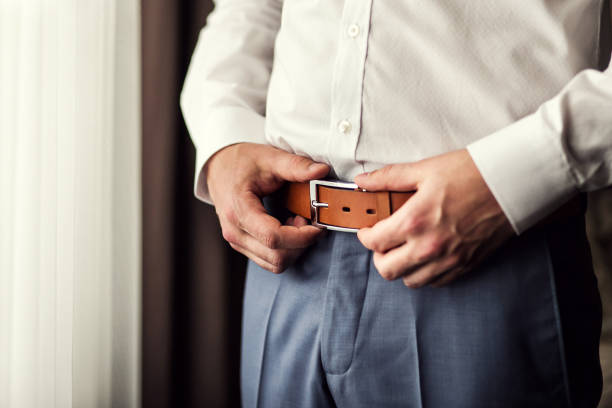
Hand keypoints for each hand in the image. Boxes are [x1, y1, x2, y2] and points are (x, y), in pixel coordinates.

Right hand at [206, 143, 329, 272]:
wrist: (219, 166)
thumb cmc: (242, 161)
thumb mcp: (270, 158)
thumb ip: (296, 166)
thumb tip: (322, 170)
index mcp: (238, 209)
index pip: (273, 238)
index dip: (301, 237)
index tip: (318, 226)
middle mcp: (234, 231)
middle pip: (277, 257)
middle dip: (301, 243)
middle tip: (307, 218)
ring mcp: (237, 241)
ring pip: (274, 263)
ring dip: (294, 248)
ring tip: (297, 221)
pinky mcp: (242, 245)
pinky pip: (269, 260)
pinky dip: (285, 250)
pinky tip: (288, 227)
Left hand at [355, 149, 514, 287]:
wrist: (513, 183)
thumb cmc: (472, 172)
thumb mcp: (425, 169)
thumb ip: (389, 178)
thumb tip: (363, 181)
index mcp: (415, 220)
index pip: (374, 242)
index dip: (364, 236)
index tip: (367, 229)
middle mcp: (429, 246)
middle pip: (387, 269)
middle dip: (378, 256)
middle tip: (383, 241)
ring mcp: (448, 260)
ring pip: (410, 281)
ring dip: (401, 267)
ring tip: (404, 248)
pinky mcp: (466, 266)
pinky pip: (435, 282)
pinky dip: (424, 273)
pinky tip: (426, 255)